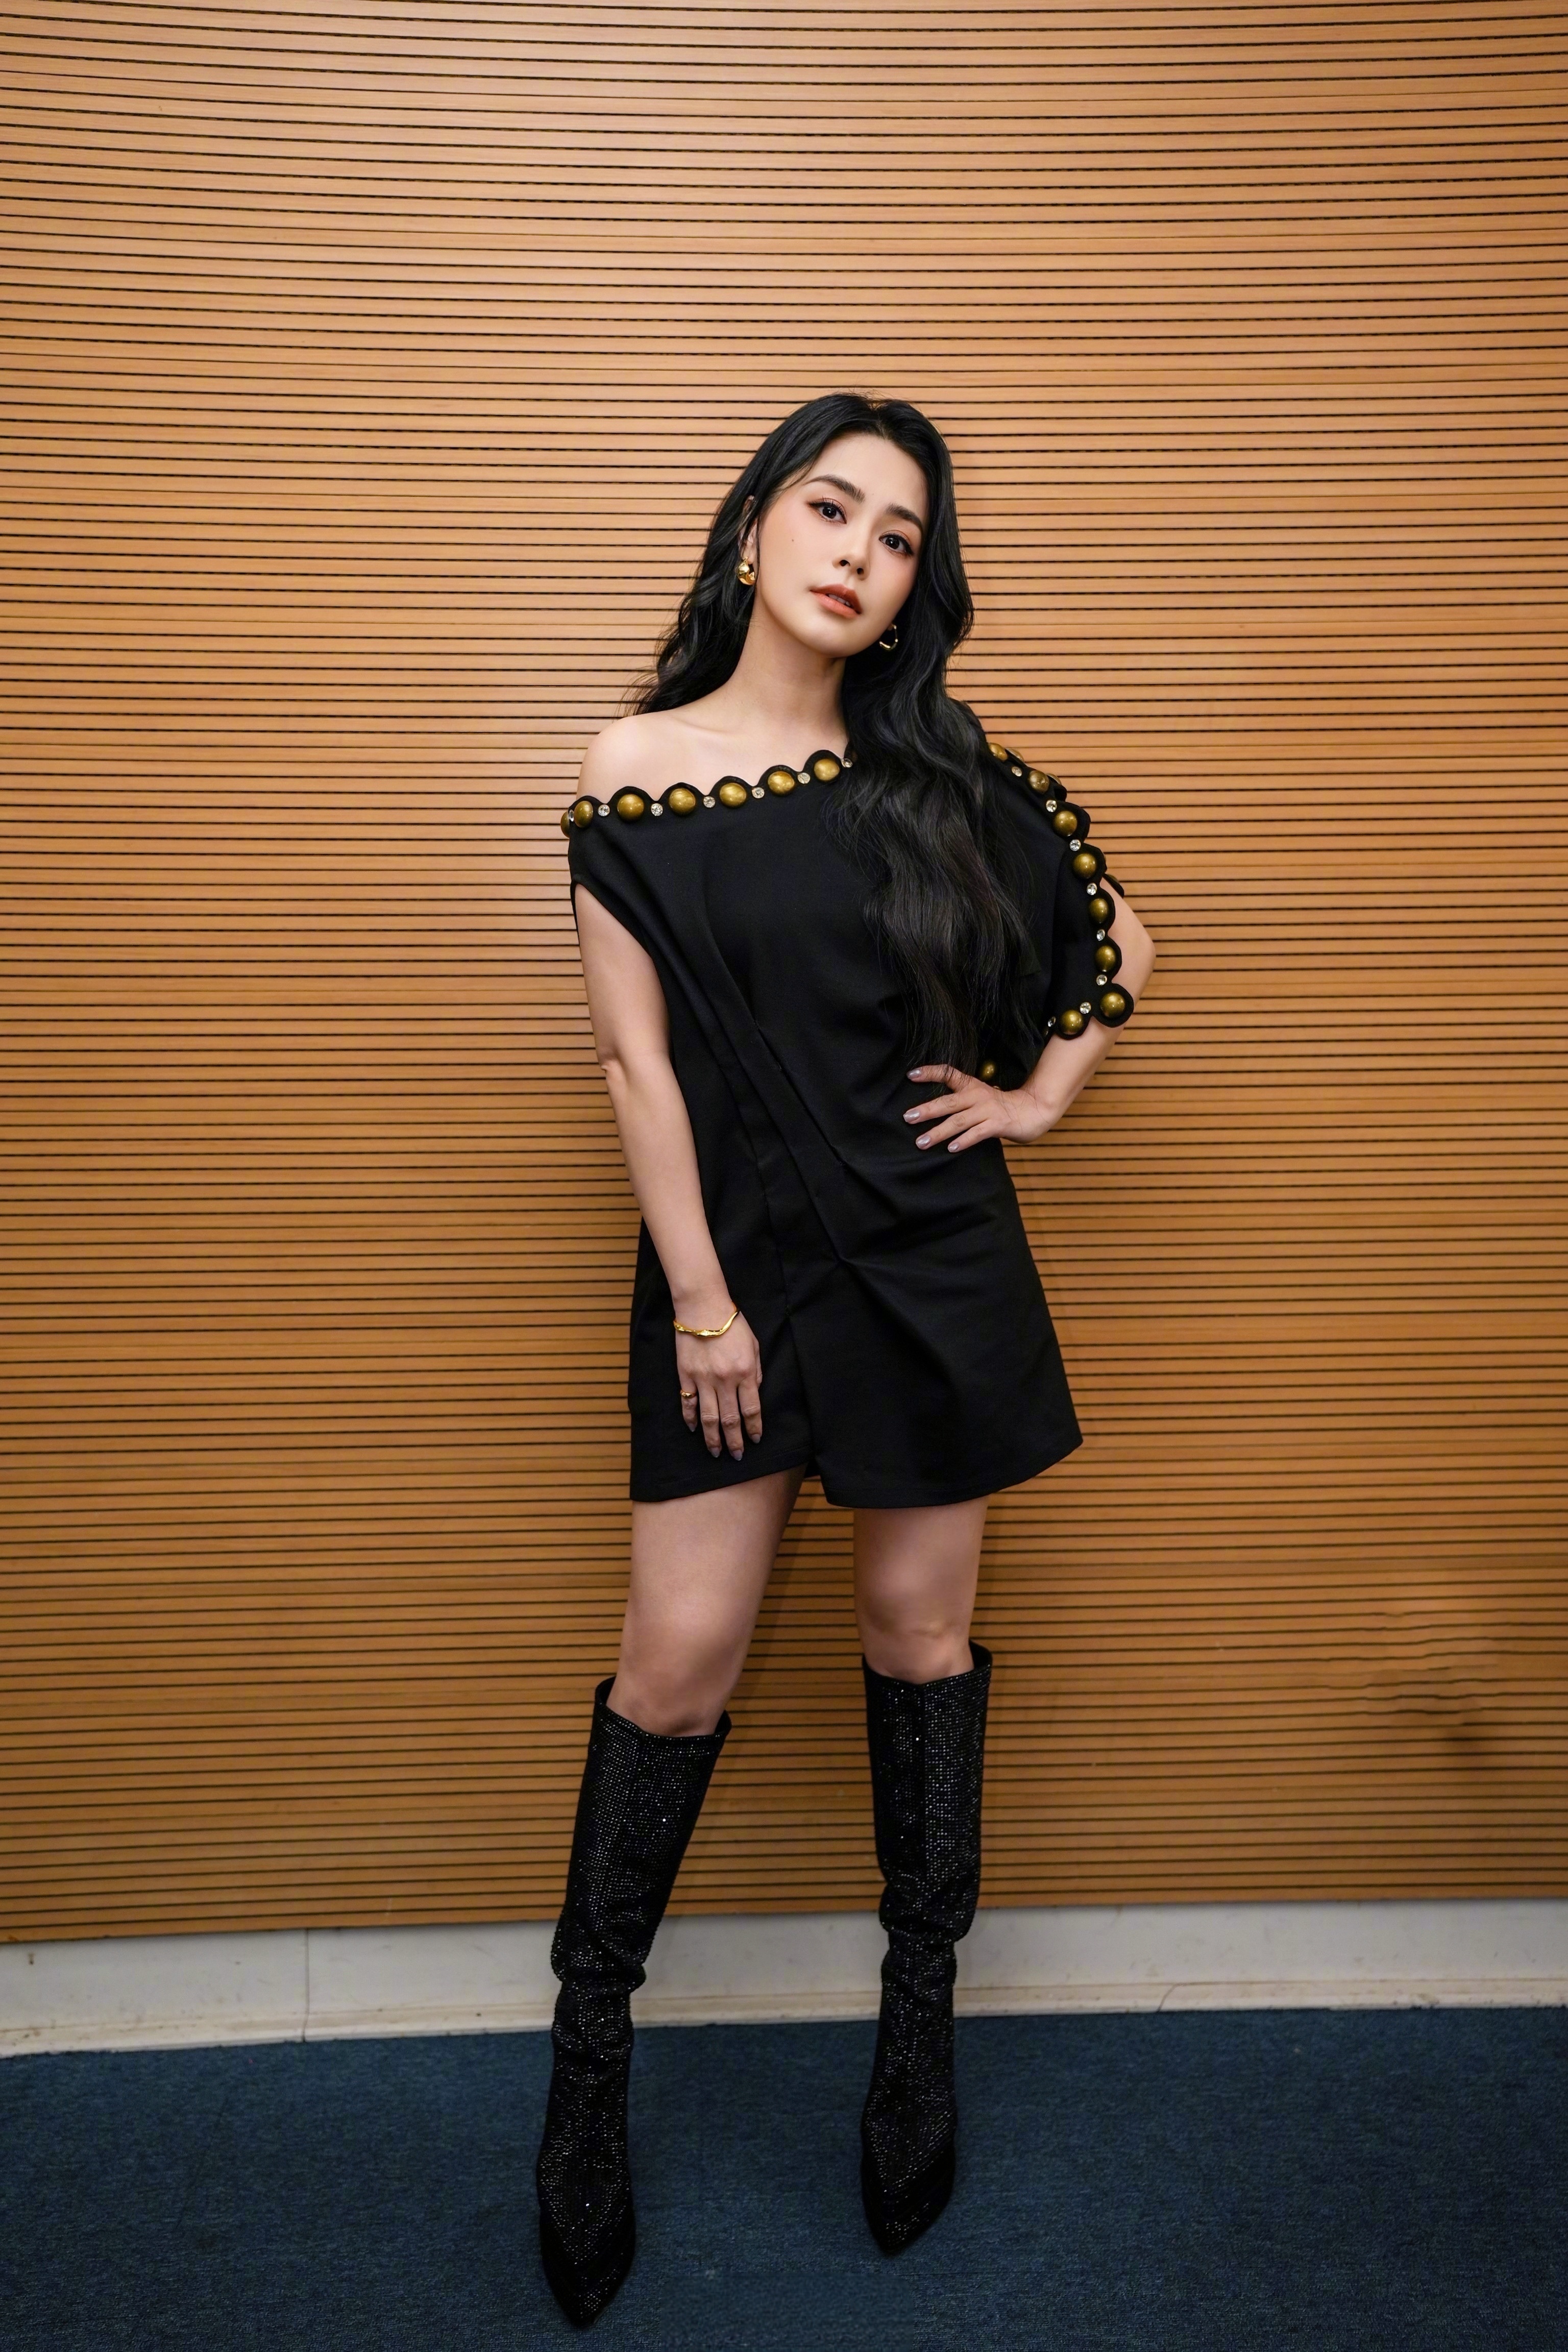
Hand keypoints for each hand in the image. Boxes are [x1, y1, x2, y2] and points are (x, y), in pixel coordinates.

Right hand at [676, 1308, 762, 1458]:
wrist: (703, 1308)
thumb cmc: (732, 1324)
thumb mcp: (754, 1345)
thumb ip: (756, 1371)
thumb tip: (755, 1392)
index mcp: (745, 1373)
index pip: (752, 1410)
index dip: (754, 1428)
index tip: (755, 1440)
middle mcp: (725, 1381)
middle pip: (731, 1420)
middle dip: (735, 1441)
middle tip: (737, 1455)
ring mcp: (703, 1380)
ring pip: (709, 1417)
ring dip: (713, 1438)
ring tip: (716, 1452)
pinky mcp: (686, 1375)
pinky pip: (688, 1402)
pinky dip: (690, 1418)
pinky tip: (693, 1430)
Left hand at [903, 1064, 1060, 1151]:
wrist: (1033, 1111)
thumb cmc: (1002, 1106)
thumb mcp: (981, 1097)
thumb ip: (961, 1100)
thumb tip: (934, 1108)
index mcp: (972, 1086)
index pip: (948, 1074)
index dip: (930, 1072)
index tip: (911, 1074)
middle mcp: (977, 1096)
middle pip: (947, 1102)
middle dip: (926, 1110)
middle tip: (907, 1117)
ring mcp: (987, 1110)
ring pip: (958, 1121)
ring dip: (938, 1132)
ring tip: (921, 1142)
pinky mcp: (997, 1125)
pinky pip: (977, 1134)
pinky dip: (963, 1141)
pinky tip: (950, 1149)